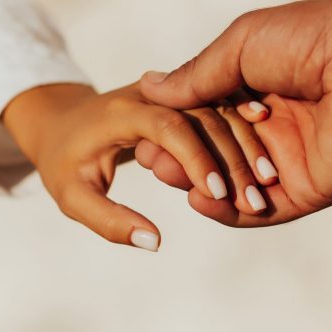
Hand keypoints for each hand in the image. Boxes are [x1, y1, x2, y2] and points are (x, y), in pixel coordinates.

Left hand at [2, 83, 272, 248]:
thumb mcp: (72, 196)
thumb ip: (108, 220)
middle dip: (231, 157)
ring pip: (219, 110)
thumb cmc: (65, 161)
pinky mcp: (186, 96)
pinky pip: (222, 109)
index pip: (166, 125)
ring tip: (266, 184)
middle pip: (202, 115)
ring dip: (245, 146)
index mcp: (121, 111)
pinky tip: (267, 158)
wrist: (65, 120)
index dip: (194, 157)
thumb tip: (154, 241)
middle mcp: (151, 93)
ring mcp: (172, 91)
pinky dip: (245, 133)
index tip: (216, 194)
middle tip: (254, 200)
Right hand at [137, 0, 331, 226]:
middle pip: (215, 153)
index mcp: (257, 89)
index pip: (205, 117)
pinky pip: (264, 210)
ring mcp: (290, 160)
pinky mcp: (310, 189)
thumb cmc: (309, 40)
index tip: (144, 132)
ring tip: (172, 178)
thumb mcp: (240, 47)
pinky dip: (231, 211)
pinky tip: (202, 201)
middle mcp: (272, 126)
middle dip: (182, 159)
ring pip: (235, 183)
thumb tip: (148, 86)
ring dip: (203, 184)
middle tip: (152, 160)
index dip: (175, 128)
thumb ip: (197, 76)